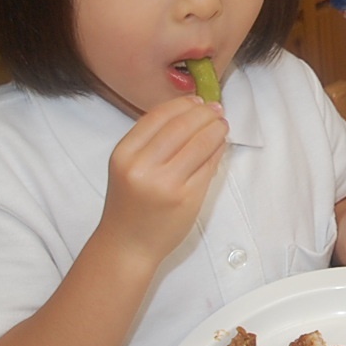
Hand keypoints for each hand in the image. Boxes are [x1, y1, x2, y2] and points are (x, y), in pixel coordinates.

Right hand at [98, 96, 227, 267]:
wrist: (128, 244)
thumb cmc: (130, 203)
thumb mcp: (128, 166)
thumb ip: (151, 141)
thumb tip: (190, 112)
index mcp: (124, 154)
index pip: (158, 116)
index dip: (182, 104)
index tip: (197, 100)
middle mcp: (143, 167)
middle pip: (182, 126)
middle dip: (204, 113)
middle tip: (216, 109)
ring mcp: (167, 184)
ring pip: (200, 143)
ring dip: (216, 129)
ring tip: (222, 125)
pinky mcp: (188, 198)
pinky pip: (208, 166)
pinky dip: (218, 150)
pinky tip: (220, 145)